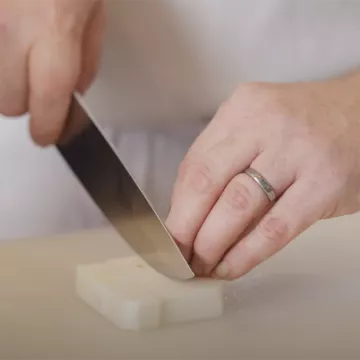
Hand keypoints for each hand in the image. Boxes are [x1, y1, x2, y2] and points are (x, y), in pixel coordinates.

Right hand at [0, 0, 105, 144]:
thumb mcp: (94, 13)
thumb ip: (86, 60)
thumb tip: (76, 95)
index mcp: (54, 29)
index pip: (47, 102)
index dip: (46, 128)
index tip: (47, 136)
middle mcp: (10, 27)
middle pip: (8, 103)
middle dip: (27, 104)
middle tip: (39, 91)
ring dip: (8, 82)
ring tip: (25, 59)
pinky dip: (2, 58)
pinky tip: (12, 44)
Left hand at [166, 70, 359, 279]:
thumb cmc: (302, 123)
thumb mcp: (257, 125)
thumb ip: (225, 159)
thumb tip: (190, 210)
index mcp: (241, 109)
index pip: (194, 163)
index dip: (177, 205)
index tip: (169, 232)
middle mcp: (264, 125)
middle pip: (207, 183)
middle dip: (186, 228)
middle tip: (178, 257)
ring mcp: (296, 154)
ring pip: (237, 207)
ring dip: (212, 244)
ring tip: (201, 266)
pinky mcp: (324, 184)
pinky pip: (274, 228)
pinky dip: (247, 253)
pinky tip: (231, 268)